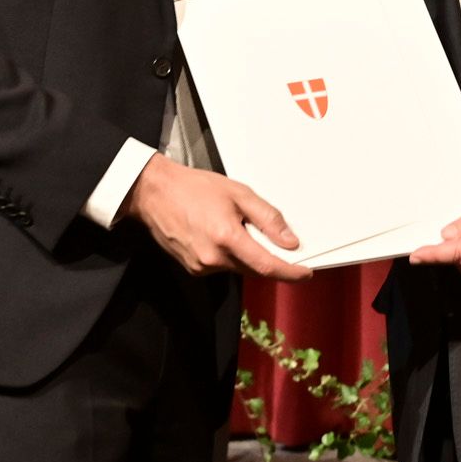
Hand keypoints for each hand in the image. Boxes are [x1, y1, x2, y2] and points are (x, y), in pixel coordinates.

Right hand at [119, 156, 312, 281]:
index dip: (290, 272)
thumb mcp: (238, 193)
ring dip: (247, 254)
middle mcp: (213, 258)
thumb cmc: (193, 188)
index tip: (306, 273)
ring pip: (239, 268)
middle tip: (273, 238)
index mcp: (227, 237)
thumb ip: (268, 218)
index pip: (267, 266)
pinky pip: (222, 267)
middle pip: (255, 269)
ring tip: (236, 226)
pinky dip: (230, 255)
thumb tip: (289, 241)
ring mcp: (201, 267)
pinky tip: (221, 233)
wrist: (154, 193)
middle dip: (269, 258)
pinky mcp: (193, 269)